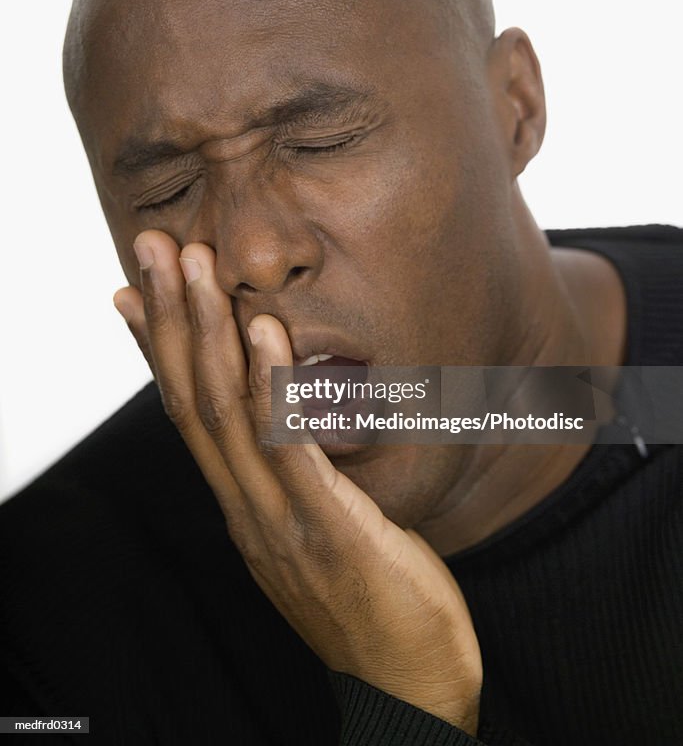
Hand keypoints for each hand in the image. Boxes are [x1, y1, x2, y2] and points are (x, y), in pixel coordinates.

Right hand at [114, 230, 482, 733]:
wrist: (408, 691)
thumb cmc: (374, 604)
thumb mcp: (318, 531)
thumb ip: (292, 480)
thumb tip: (285, 430)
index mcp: (242, 504)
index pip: (186, 414)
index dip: (156, 349)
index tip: (134, 291)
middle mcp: (244, 507)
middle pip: (191, 398)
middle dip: (170, 317)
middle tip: (155, 245)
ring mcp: (276, 518)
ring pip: (224, 413)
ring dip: (205, 332)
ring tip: (194, 264)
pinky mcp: (323, 525)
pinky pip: (285, 446)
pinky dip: (268, 384)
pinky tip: (261, 332)